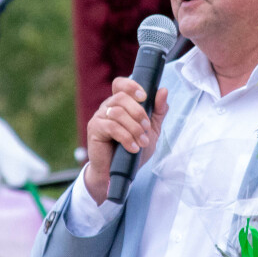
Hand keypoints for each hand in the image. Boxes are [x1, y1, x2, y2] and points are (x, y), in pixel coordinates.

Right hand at [81, 78, 169, 204]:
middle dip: (138, 112)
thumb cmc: (133, 149)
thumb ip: (158, 111)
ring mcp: (99, 117)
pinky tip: (133, 148)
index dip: (131, 86)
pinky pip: (111, 127)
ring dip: (134, 128)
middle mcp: (107, 107)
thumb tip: (163, 90)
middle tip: (147, 128)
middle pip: (121, 97)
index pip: (120, 84)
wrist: (117, 172)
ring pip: (117, 112)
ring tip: (142, 142)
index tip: (144, 97)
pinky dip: (126, 138)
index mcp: (120, 103)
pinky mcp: (94, 129)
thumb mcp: (151, 130)